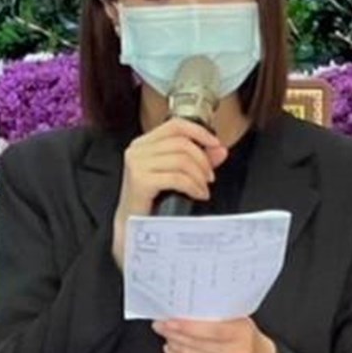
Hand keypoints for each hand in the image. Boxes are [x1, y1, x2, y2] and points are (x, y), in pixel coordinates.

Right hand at [111, 118, 227, 267]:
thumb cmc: (151, 201)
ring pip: (181, 160)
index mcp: (144, 143)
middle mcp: (138, 149)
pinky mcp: (140, 180)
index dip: (199, 131)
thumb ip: (198, 160)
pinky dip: (193, 186)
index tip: (215, 144)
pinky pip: (177, 177)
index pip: (175, 125)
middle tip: (209, 177)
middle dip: (202, 160)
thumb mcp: (176, 174)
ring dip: (199, 176)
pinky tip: (198, 195)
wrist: (131, 227)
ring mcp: (137, 164)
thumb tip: (220, 150)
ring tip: (203, 188)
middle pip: (181, 143)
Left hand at [152, 317, 277, 352]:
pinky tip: (170, 348)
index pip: (212, 331)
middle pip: (197, 344)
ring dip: (173, 343)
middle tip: (160, 323)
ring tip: (164, 332)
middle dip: (174, 333)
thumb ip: (218, 311)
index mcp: (241, 334)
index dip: (189, 326)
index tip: (171, 320)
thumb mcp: (238, 317)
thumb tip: (188, 302)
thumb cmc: (244, 334)